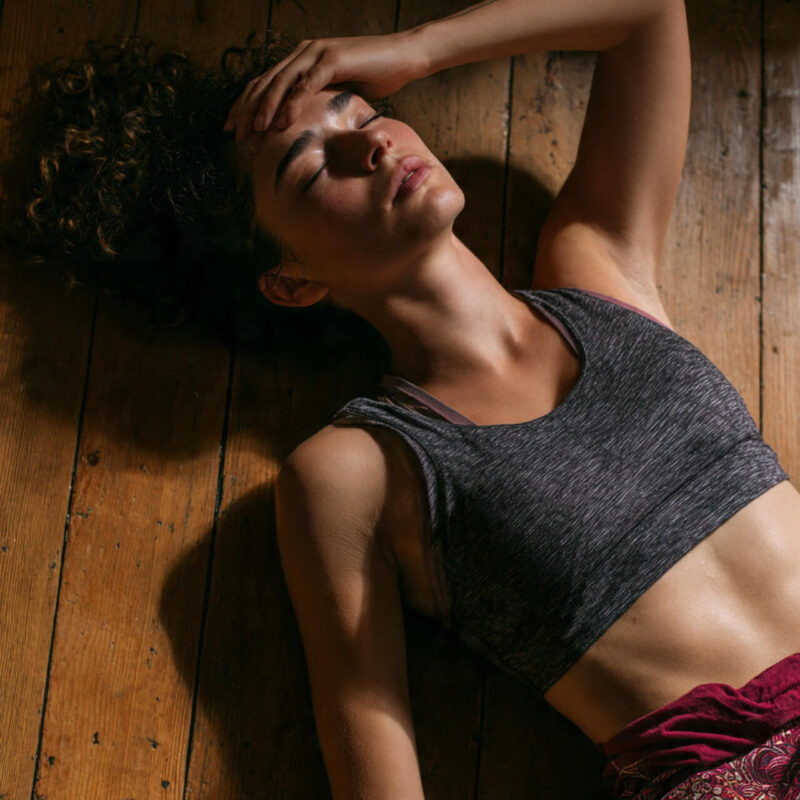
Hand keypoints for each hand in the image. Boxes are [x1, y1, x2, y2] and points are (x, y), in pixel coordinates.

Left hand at [223, 29, 428, 142]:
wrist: (404, 57)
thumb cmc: (376, 76)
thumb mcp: (340, 92)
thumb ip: (319, 102)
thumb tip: (305, 128)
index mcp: (302, 60)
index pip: (265, 82)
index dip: (245, 104)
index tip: (232, 127)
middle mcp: (304, 53)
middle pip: (265, 82)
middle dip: (246, 109)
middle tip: (234, 134)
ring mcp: (317, 54)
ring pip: (280, 82)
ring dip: (264, 108)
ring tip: (253, 130)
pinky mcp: (332, 60)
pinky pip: (306, 85)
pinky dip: (292, 104)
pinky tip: (281, 122)